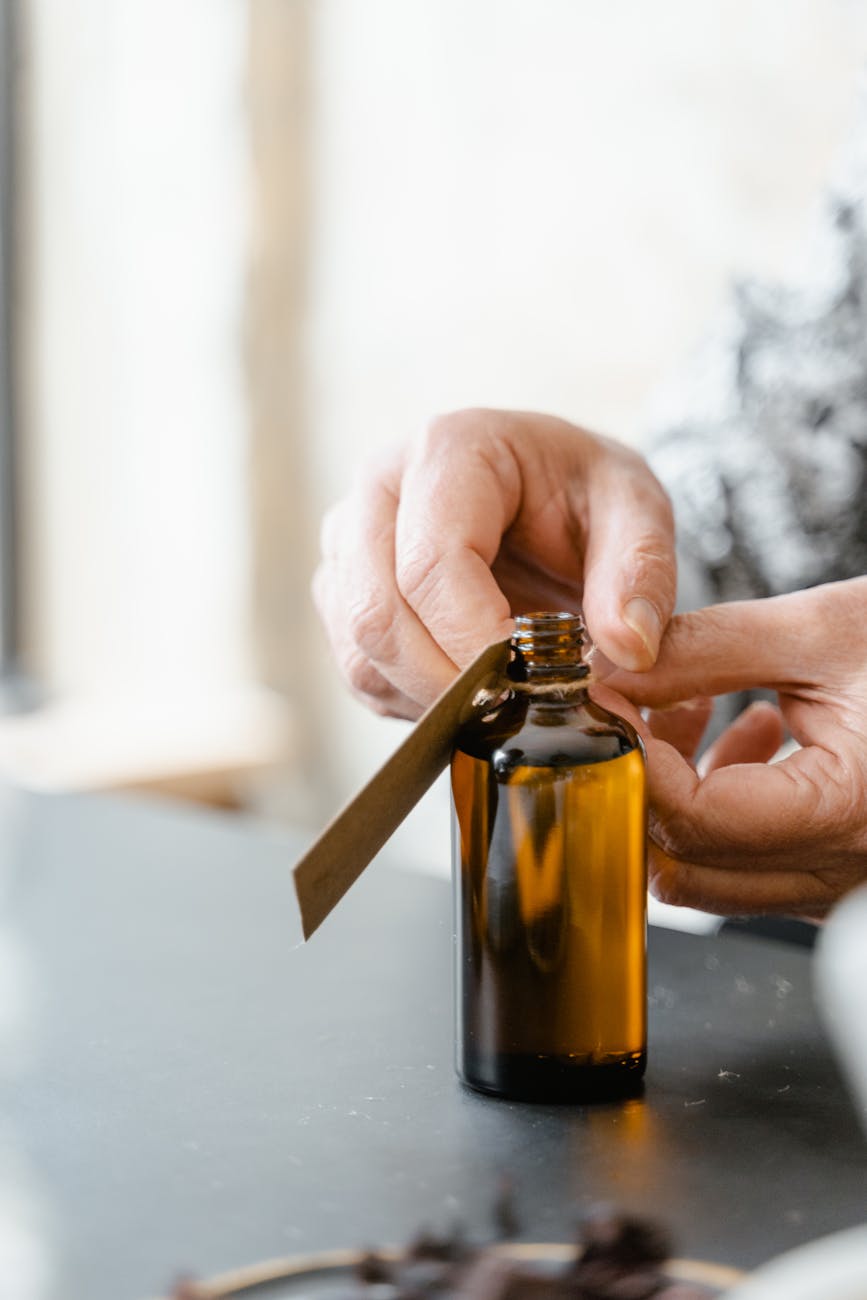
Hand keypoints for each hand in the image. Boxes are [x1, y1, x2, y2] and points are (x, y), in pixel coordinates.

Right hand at [313, 409, 675, 716]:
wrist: (548, 491)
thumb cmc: (584, 490)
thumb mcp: (637, 510)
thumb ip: (642, 571)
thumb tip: (629, 649)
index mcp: (448, 450)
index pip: (431, 564)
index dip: (478, 643)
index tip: (535, 688)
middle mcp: (379, 489)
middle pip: (378, 614)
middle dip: (454, 685)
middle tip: (525, 714)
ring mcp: (349, 544)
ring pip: (362, 653)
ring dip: (436, 701)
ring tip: (508, 701)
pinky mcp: (342, 594)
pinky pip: (362, 672)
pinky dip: (418, 703)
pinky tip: (474, 690)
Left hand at [610, 577, 866, 916]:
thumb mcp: (825, 628)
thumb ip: (705, 650)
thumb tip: (610, 667)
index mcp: (845, 812)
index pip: (690, 818)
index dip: (632, 755)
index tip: (603, 697)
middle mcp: (844, 870)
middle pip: (684, 864)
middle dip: (642, 780)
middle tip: (629, 703)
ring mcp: (843, 882)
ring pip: (711, 875)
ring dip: (677, 796)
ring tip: (690, 707)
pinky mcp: (842, 871)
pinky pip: (752, 867)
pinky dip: (721, 808)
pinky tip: (744, 734)